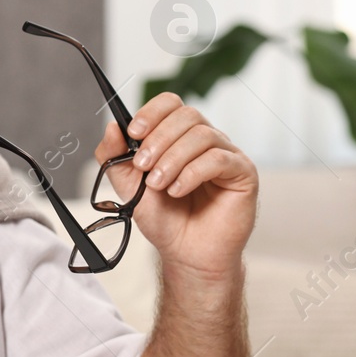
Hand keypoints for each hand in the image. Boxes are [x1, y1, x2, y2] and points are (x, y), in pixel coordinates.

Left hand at [95, 93, 257, 280]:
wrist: (185, 252)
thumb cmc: (163, 218)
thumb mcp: (128, 185)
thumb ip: (115, 157)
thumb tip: (112, 126)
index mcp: (178, 137)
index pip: (171, 104)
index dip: (151, 112)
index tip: (133, 132)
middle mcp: (205, 140)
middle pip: (187, 115)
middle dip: (159, 139)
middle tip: (144, 166)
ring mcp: (226, 155)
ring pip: (202, 135)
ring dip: (172, 159)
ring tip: (158, 184)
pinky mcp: (243, 173)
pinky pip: (219, 159)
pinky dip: (192, 173)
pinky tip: (177, 190)